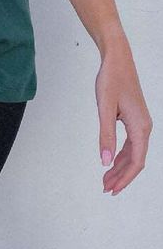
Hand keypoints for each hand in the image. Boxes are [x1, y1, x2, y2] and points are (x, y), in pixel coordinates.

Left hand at [95, 43, 152, 195]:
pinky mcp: (135, 117)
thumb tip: (104, 161)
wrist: (117, 58)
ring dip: (120, 166)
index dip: (124, 179)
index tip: (112, 190)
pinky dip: (121, 153)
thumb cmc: (111, 79)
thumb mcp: (105, 107)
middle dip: (121, 176)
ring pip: (133, 152)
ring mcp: (140, 122)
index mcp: (140, 127)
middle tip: (105, 188)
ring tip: (106, 178)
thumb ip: (105, 135)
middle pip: (135, 160)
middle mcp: (144, 127)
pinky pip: (131, 142)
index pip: (136, 162)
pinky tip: (111, 159)